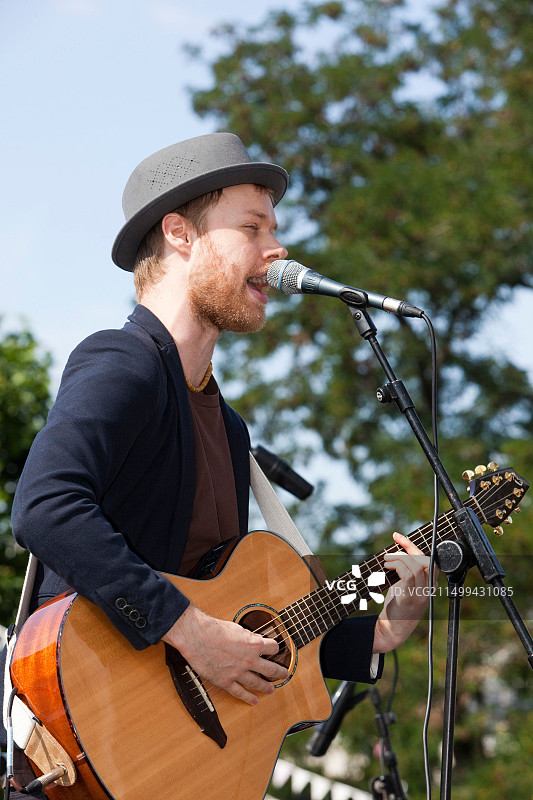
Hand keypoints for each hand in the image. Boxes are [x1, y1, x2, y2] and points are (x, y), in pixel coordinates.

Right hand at [162, 604, 288, 704]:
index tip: (276, 651)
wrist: (197, 637)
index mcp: (253, 644)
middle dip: (279, 672)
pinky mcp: (226, 681)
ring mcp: (238, 672)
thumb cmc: (214, 629)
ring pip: (257, 683)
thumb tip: (256, 638)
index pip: (273, 648)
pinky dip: (248, 698)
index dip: (275, 648)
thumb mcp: (237, 628)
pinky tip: (254, 701)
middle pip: (271, 669)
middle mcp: (249, 660)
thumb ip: (248, 636)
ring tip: (271, 690)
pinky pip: (240, 693)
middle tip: (284, 674)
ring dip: (266, 687)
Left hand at [372, 532, 435, 652]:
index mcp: (430, 586)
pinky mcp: (410, 599)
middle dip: (408, 552)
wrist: (392, 629)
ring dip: (399, 559)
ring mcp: (421, 595)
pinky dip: (397, 567)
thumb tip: (397, 551)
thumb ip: (406, 571)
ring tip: (387, 562)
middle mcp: (429, 590)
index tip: (397, 536)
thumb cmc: (397, 606)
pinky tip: (388, 568)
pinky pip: (408, 576)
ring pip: (417, 567)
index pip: (429, 560)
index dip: (413, 546)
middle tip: (391, 556)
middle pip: (427, 562)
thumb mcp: (404, 585)